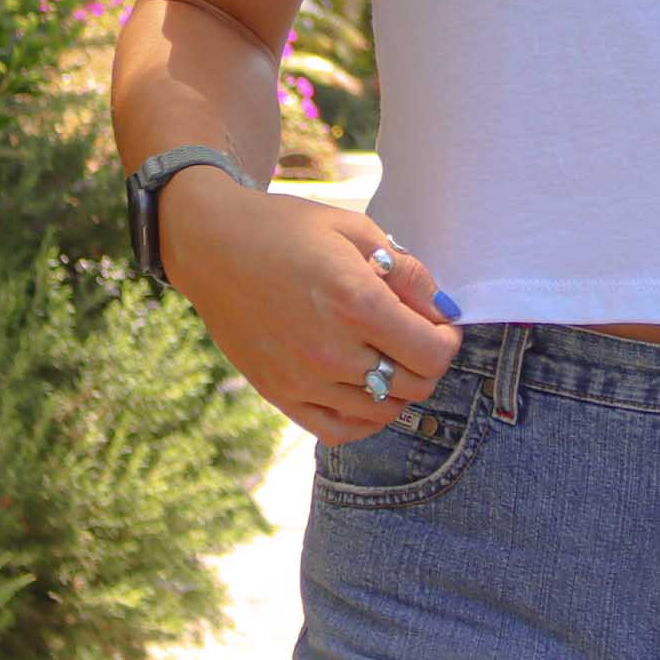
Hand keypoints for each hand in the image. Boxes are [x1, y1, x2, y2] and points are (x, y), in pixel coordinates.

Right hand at [161, 168, 462, 445]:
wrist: (212, 246)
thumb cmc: (287, 229)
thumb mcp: (356, 230)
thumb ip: (408, 272)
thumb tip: (443, 309)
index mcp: (356, 303)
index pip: (432, 353)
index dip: (447, 340)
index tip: (440, 324)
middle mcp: (332, 350)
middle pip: (414, 385)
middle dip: (429, 362)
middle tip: (418, 337)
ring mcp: (303, 379)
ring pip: (382, 410)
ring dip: (400, 388)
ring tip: (391, 357)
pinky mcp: (279, 394)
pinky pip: (339, 430)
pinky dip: (365, 418)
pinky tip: (368, 391)